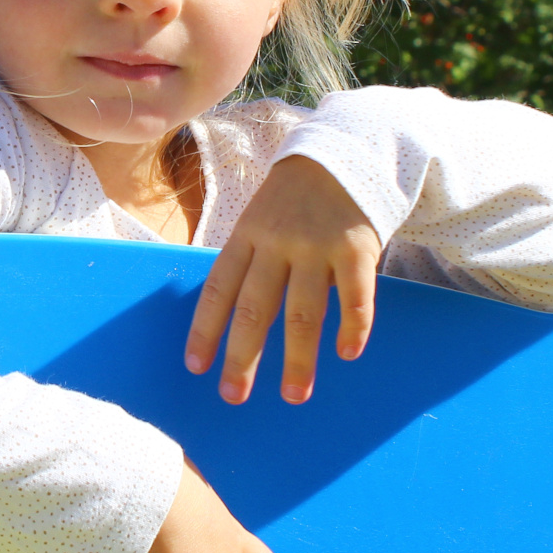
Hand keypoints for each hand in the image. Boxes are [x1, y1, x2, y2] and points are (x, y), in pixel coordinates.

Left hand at [185, 155, 381, 404]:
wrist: (344, 156)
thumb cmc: (291, 203)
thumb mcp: (257, 221)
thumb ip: (248, 264)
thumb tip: (226, 322)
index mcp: (246, 236)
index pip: (219, 289)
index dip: (205, 328)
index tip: (195, 366)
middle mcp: (278, 242)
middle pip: (254, 308)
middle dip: (242, 356)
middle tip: (233, 396)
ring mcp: (318, 246)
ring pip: (304, 312)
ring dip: (298, 358)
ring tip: (293, 395)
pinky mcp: (357, 249)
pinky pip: (356, 296)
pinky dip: (353, 327)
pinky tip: (346, 353)